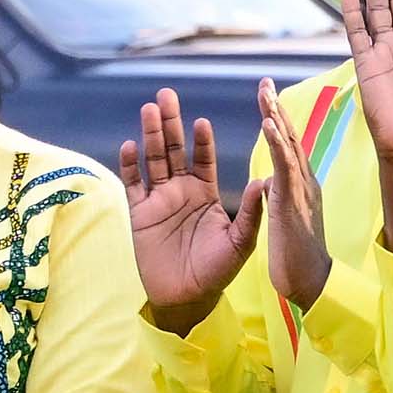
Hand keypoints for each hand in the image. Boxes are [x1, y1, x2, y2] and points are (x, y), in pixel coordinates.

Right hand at [120, 90, 259, 335]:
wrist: (187, 297)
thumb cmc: (217, 271)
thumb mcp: (240, 242)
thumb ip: (250, 213)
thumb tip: (263, 181)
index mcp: (204, 192)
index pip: (202, 158)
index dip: (201, 140)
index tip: (202, 121)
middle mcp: (180, 190)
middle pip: (172, 149)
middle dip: (170, 123)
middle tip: (167, 95)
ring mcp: (158, 199)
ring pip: (151, 159)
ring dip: (149, 134)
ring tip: (149, 110)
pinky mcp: (139, 213)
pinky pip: (132, 184)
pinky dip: (129, 165)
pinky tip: (129, 145)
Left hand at [248, 76, 332, 314]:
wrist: (311, 284)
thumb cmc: (297, 258)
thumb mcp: (286, 218)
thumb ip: (280, 196)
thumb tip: (269, 180)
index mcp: (300, 186)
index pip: (288, 147)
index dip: (278, 121)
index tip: (267, 97)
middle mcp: (304, 182)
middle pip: (290, 138)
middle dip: (277, 109)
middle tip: (265, 82)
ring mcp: (301, 190)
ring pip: (288, 146)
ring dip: (276, 117)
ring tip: (265, 93)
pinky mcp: (294, 202)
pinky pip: (284, 167)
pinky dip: (277, 144)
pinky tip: (268, 125)